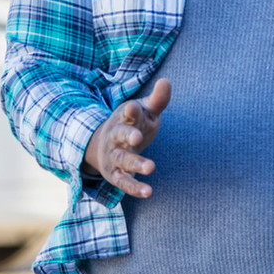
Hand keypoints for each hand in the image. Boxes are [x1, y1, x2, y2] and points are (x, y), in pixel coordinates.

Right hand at [82, 79, 170, 197]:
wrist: (107, 145)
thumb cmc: (133, 125)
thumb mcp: (146, 112)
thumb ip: (158, 100)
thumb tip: (167, 81)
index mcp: (125, 118)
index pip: (126, 112)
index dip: (130, 111)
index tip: (134, 108)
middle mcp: (116, 136)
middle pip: (120, 134)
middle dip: (127, 135)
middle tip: (137, 138)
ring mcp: (114, 155)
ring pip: (122, 159)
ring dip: (135, 163)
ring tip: (151, 167)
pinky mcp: (115, 174)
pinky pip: (124, 182)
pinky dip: (134, 187)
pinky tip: (148, 192)